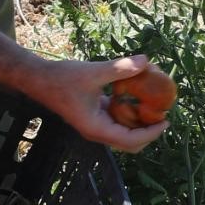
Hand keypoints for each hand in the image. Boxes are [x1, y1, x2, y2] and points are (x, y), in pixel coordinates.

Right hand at [30, 55, 169, 152]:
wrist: (38, 79)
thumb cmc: (62, 78)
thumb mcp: (93, 72)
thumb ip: (120, 68)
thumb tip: (146, 61)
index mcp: (97, 128)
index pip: (131, 140)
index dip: (151, 133)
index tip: (166, 120)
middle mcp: (97, 131)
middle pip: (130, 143)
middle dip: (148, 132)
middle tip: (162, 115)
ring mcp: (95, 125)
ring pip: (124, 133)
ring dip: (139, 123)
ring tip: (153, 106)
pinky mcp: (94, 115)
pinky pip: (116, 121)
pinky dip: (128, 113)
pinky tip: (135, 96)